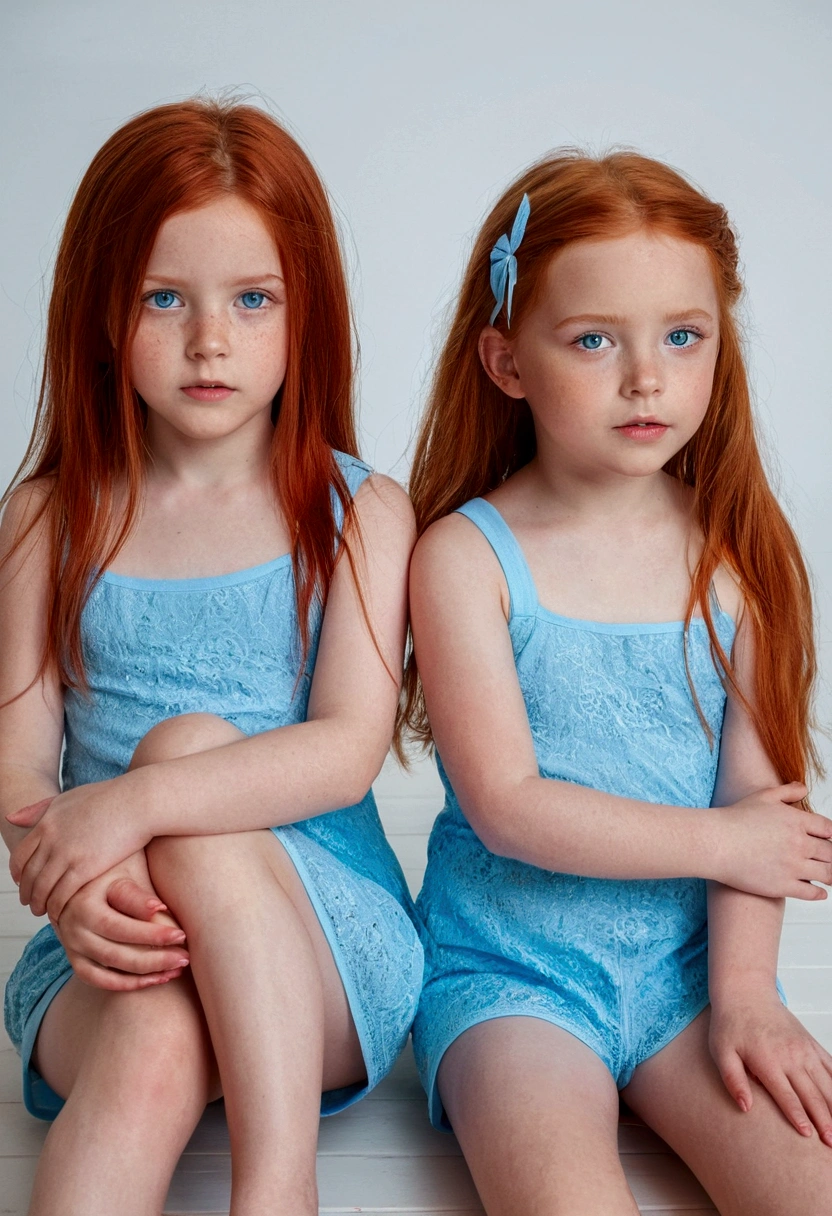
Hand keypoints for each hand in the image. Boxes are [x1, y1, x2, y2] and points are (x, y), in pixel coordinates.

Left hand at [7, 777, 152, 920]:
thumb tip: (11, 817)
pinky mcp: (85, 868)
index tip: (22, 882)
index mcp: (47, 821)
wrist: (139, 801)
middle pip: (29, 874)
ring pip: (42, 888)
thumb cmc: (112, 797)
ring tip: (42, 912)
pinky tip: (60, 914)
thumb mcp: (70, 797)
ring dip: (39, 904)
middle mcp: (51, 838)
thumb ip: (40, 808)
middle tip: (30, 902)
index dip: (18, 872)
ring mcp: (67, 854)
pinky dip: (56, 908)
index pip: (21, 855)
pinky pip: (61, 895)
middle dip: (26, 892)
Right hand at [55, 849, 189, 990]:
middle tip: (186, 956)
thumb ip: (136, 894)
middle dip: (154, 958)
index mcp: (84, 904)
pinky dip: (128, 984)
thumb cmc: (114, 871)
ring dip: (145, 974)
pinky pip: (100, 980)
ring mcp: (72, 947)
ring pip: (109, 971)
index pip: (121, 926)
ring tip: (177, 968)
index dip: (152, 933)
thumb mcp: (124, 874)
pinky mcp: (76, 959)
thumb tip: (158, 910)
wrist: (86, 878)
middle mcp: (73, 929)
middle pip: (116, 953)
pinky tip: (157, 978)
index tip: (181, 935)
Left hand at [710, 994, 831, 1145]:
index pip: (787, 1096)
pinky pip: (831, 1066)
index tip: (808, 1136)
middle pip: (812, 1094)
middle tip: (831, 1142)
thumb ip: (733, 1080)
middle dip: (824, 1120)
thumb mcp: (721, 1052)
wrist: (745, 993)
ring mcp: (804, 1049)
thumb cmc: (730, 1025)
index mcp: (768, 1061)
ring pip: (827, 1083)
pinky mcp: (811, 1044)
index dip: (799, 1117)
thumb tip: (745, 1107)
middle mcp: (791, 1055)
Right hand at [714, 783, 831, 898]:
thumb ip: (787, 791)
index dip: (830, 836)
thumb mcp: (763, 796)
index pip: (829, 830)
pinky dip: (820, 893)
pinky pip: (812, 892)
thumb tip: (804, 789)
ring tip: (829, 875)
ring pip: (827, 873)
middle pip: (831, 853)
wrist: (716, 843)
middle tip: (829, 858)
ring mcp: (793, 866)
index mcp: (797, 821)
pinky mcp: (783, 886)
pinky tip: (820, 891)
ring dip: (830, 874)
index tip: (827, 840)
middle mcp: (799, 844)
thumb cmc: (735, 820)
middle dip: (831, 855)